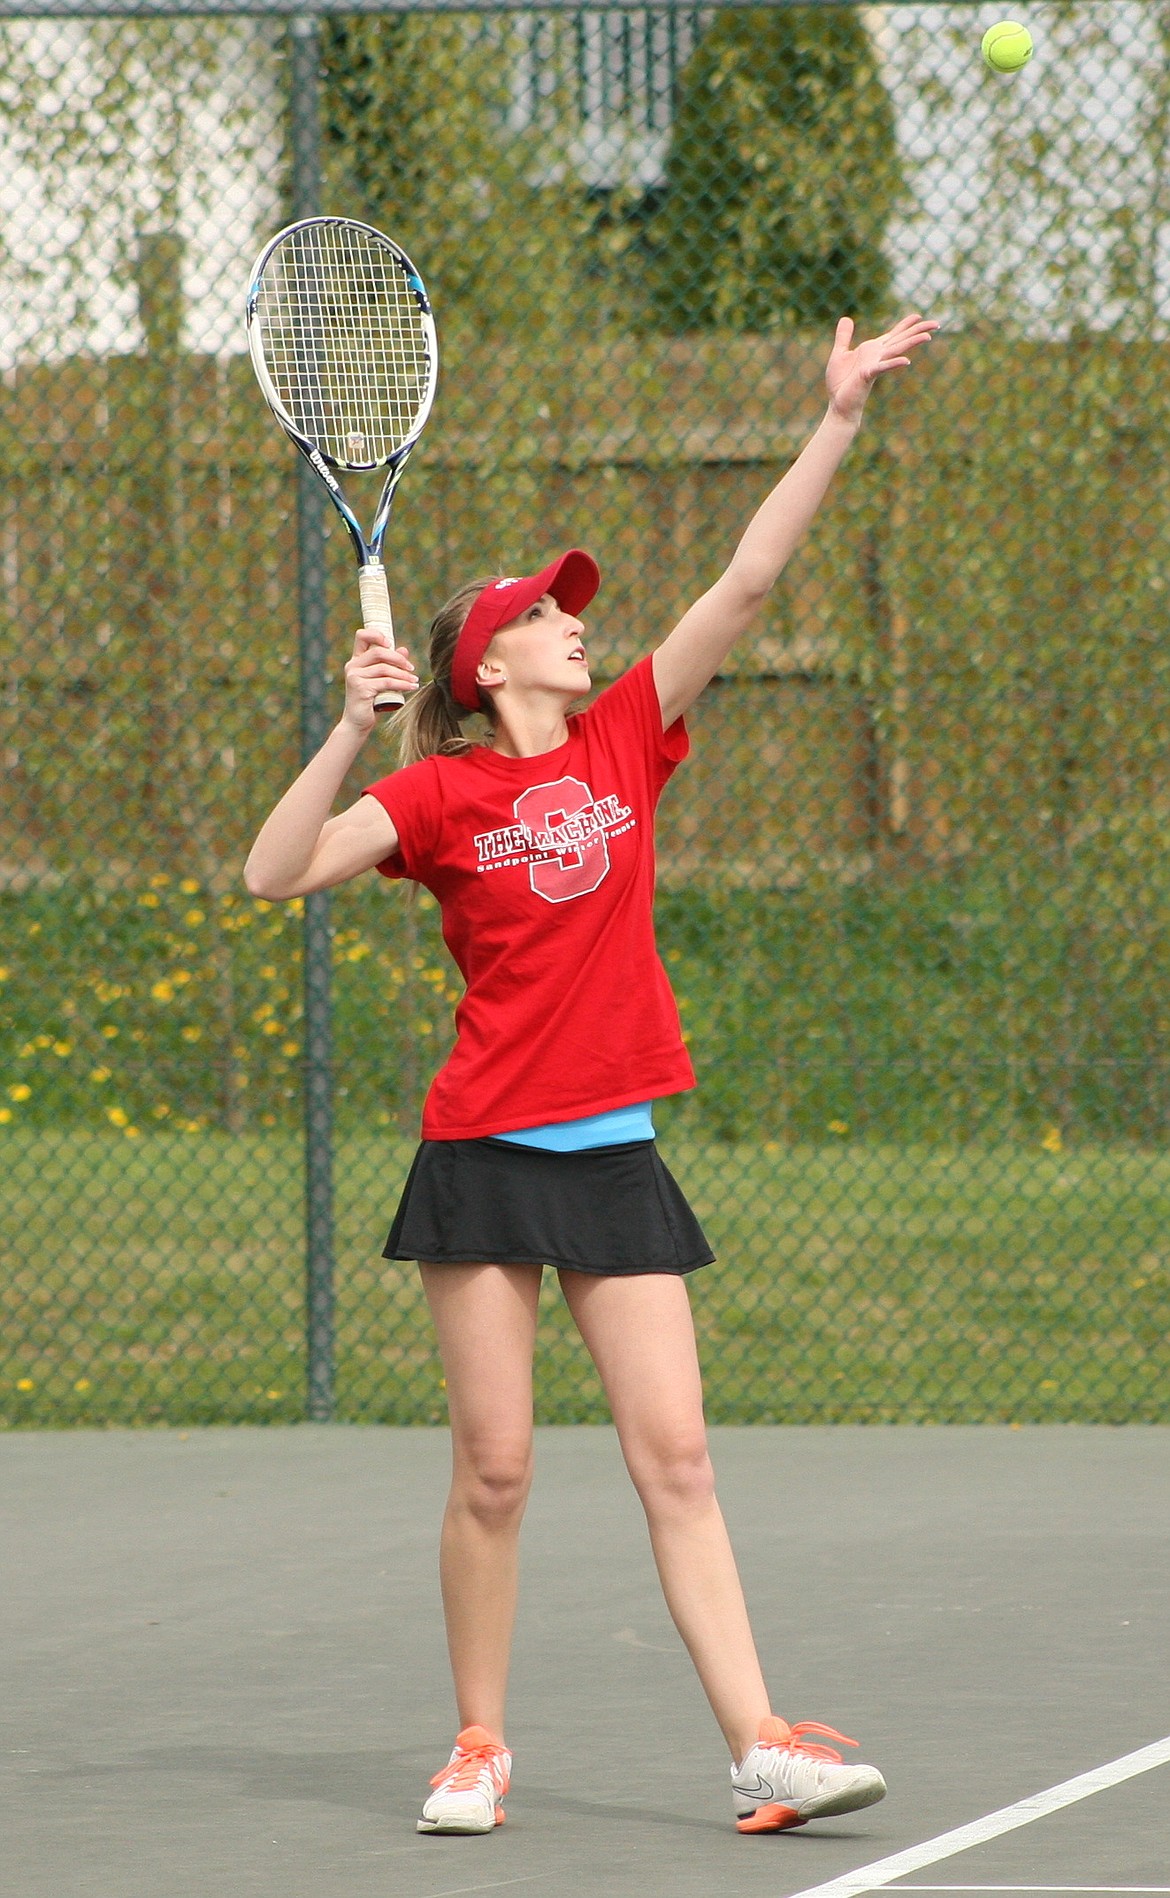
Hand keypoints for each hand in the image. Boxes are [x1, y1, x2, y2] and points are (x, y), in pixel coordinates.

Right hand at [342, 626, 418, 732]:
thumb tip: (404, 650)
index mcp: (356, 660)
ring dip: (403, 674)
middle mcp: (353, 666)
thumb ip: (391, 664)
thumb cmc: (371, 701)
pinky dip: (402, 684)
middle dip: (399, 659)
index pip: (362, 636)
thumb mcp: (382, 680)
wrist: (358, 723)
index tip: (391, 644)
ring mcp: (355, 676)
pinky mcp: (361, 688)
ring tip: (414, 681)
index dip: (377, 635)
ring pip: (384, 668)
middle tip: (411, 668)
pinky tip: (411, 687)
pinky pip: (386, 682)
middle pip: (378, 651)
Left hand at [825, 312, 939, 426]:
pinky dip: (894, 363)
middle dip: (918, 331)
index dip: (905, 325)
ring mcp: (875, 365)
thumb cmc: (840, 383)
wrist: (838, 406)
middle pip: (901, 340)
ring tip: (928, 336)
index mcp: (872, 350)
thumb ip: (843, 337)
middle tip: (937, 324)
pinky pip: (882, 367)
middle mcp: (878, 356)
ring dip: (912, 343)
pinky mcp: (868, 375)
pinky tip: (907, 361)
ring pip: (897, 350)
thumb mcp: (839, 354)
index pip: (893, 335)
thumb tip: (846, 318)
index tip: (918, 316)